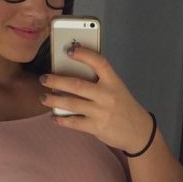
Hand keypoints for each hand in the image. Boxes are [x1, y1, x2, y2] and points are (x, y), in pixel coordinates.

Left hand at [39, 47, 153, 153]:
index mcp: (114, 81)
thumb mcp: (117, 89)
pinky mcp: (97, 127)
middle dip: (56, 81)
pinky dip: (62, 120)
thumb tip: (71, 72)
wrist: (139, 131)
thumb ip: (99, 81)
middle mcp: (107, 95)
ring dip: (54, 100)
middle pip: (77, 85)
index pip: (99, 62)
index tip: (69, 50)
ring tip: (43, 98)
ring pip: (72, 104)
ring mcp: (101, 112)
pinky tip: (54, 117)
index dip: (84, 54)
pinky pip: (74, 122)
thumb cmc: (123, 107)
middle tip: (44, 78)